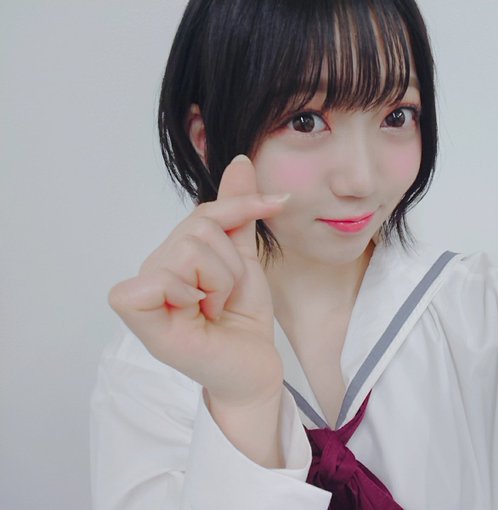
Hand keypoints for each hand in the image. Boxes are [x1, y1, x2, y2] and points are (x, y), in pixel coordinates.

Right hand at [108, 155, 287, 407]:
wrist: (252, 365)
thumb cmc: (243, 317)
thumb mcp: (244, 257)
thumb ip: (237, 212)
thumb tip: (240, 160)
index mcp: (175, 254)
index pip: (204, 213)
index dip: (239, 213)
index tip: (271, 218)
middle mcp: (154, 266)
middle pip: (200, 229)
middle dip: (230, 267)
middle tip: (225, 298)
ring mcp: (143, 289)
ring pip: (190, 249)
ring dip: (219, 284)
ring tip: (213, 309)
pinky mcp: (136, 312)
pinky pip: (164, 277)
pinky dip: (193, 294)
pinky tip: (196, 316)